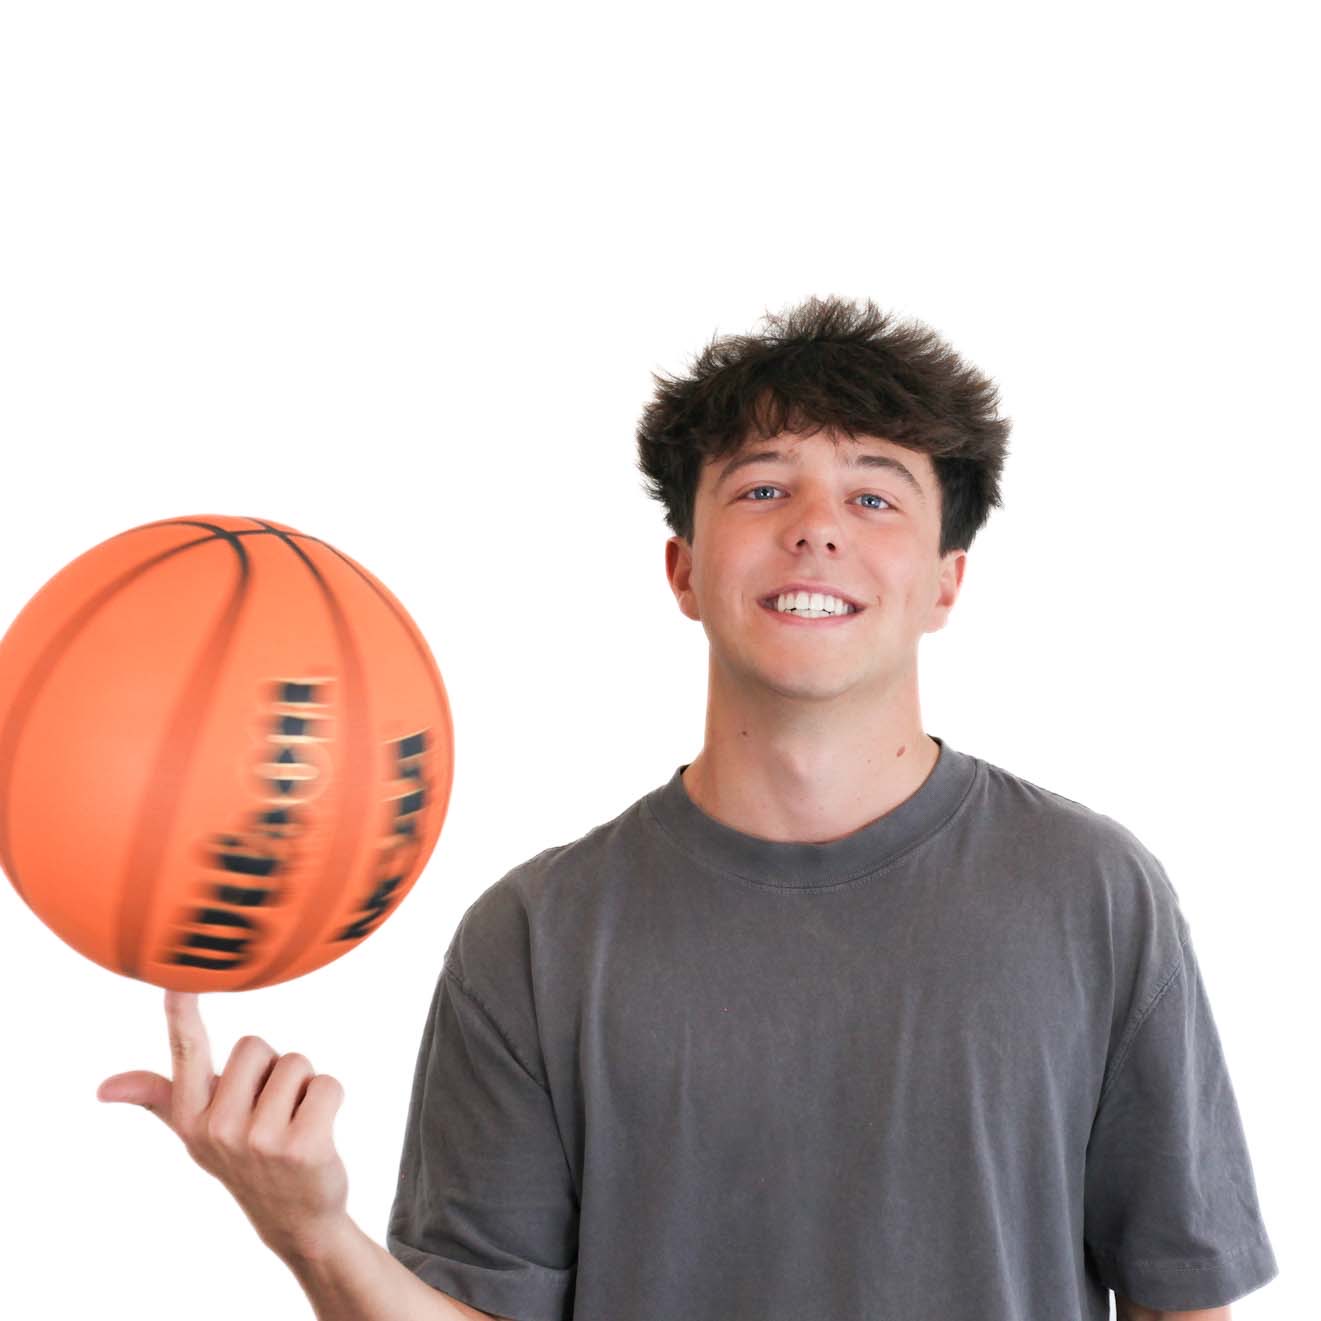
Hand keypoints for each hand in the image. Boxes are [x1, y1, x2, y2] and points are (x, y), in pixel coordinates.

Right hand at [96, 989, 350, 1261]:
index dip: (182, 1013)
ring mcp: (258, 1141)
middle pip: (256, 1044)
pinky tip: (318, 1133)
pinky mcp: (302, 1147)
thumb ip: (157, 1096)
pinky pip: (327, 1084)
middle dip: (271, 1069)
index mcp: (189, 1117)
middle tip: (271, 1112)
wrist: (294, 1219)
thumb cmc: (244, 1158)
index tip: (175, 980)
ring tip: (293, 1124)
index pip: (186, 1052)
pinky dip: (331, 1099)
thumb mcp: (195, 1131)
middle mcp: (217, 1128)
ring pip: (295, 1062)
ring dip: (303, 1086)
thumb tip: (102, 1087)